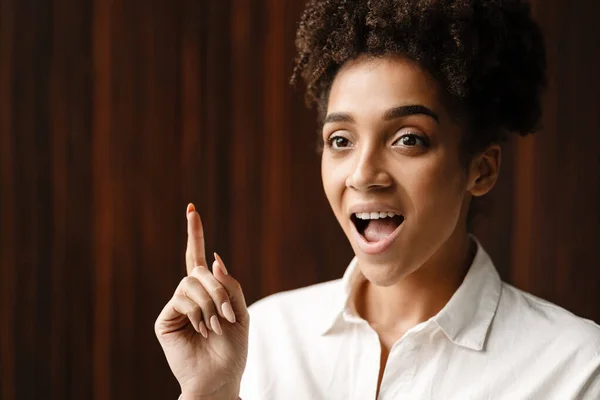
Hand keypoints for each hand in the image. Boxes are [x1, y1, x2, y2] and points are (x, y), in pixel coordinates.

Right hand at [155, 203, 248, 398]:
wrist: (220, 377)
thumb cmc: (232, 349)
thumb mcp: (241, 313)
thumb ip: (231, 286)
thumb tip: (213, 259)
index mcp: (208, 292)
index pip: (197, 258)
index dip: (194, 234)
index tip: (191, 209)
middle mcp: (190, 295)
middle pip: (199, 271)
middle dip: (218, 290)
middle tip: (227, 316)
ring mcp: (177, 306)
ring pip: (191, 284)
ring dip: (209, 304)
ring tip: (214, 326)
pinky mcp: (166, 319)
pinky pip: (182, 299)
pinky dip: (197, 313)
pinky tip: (201, 329)